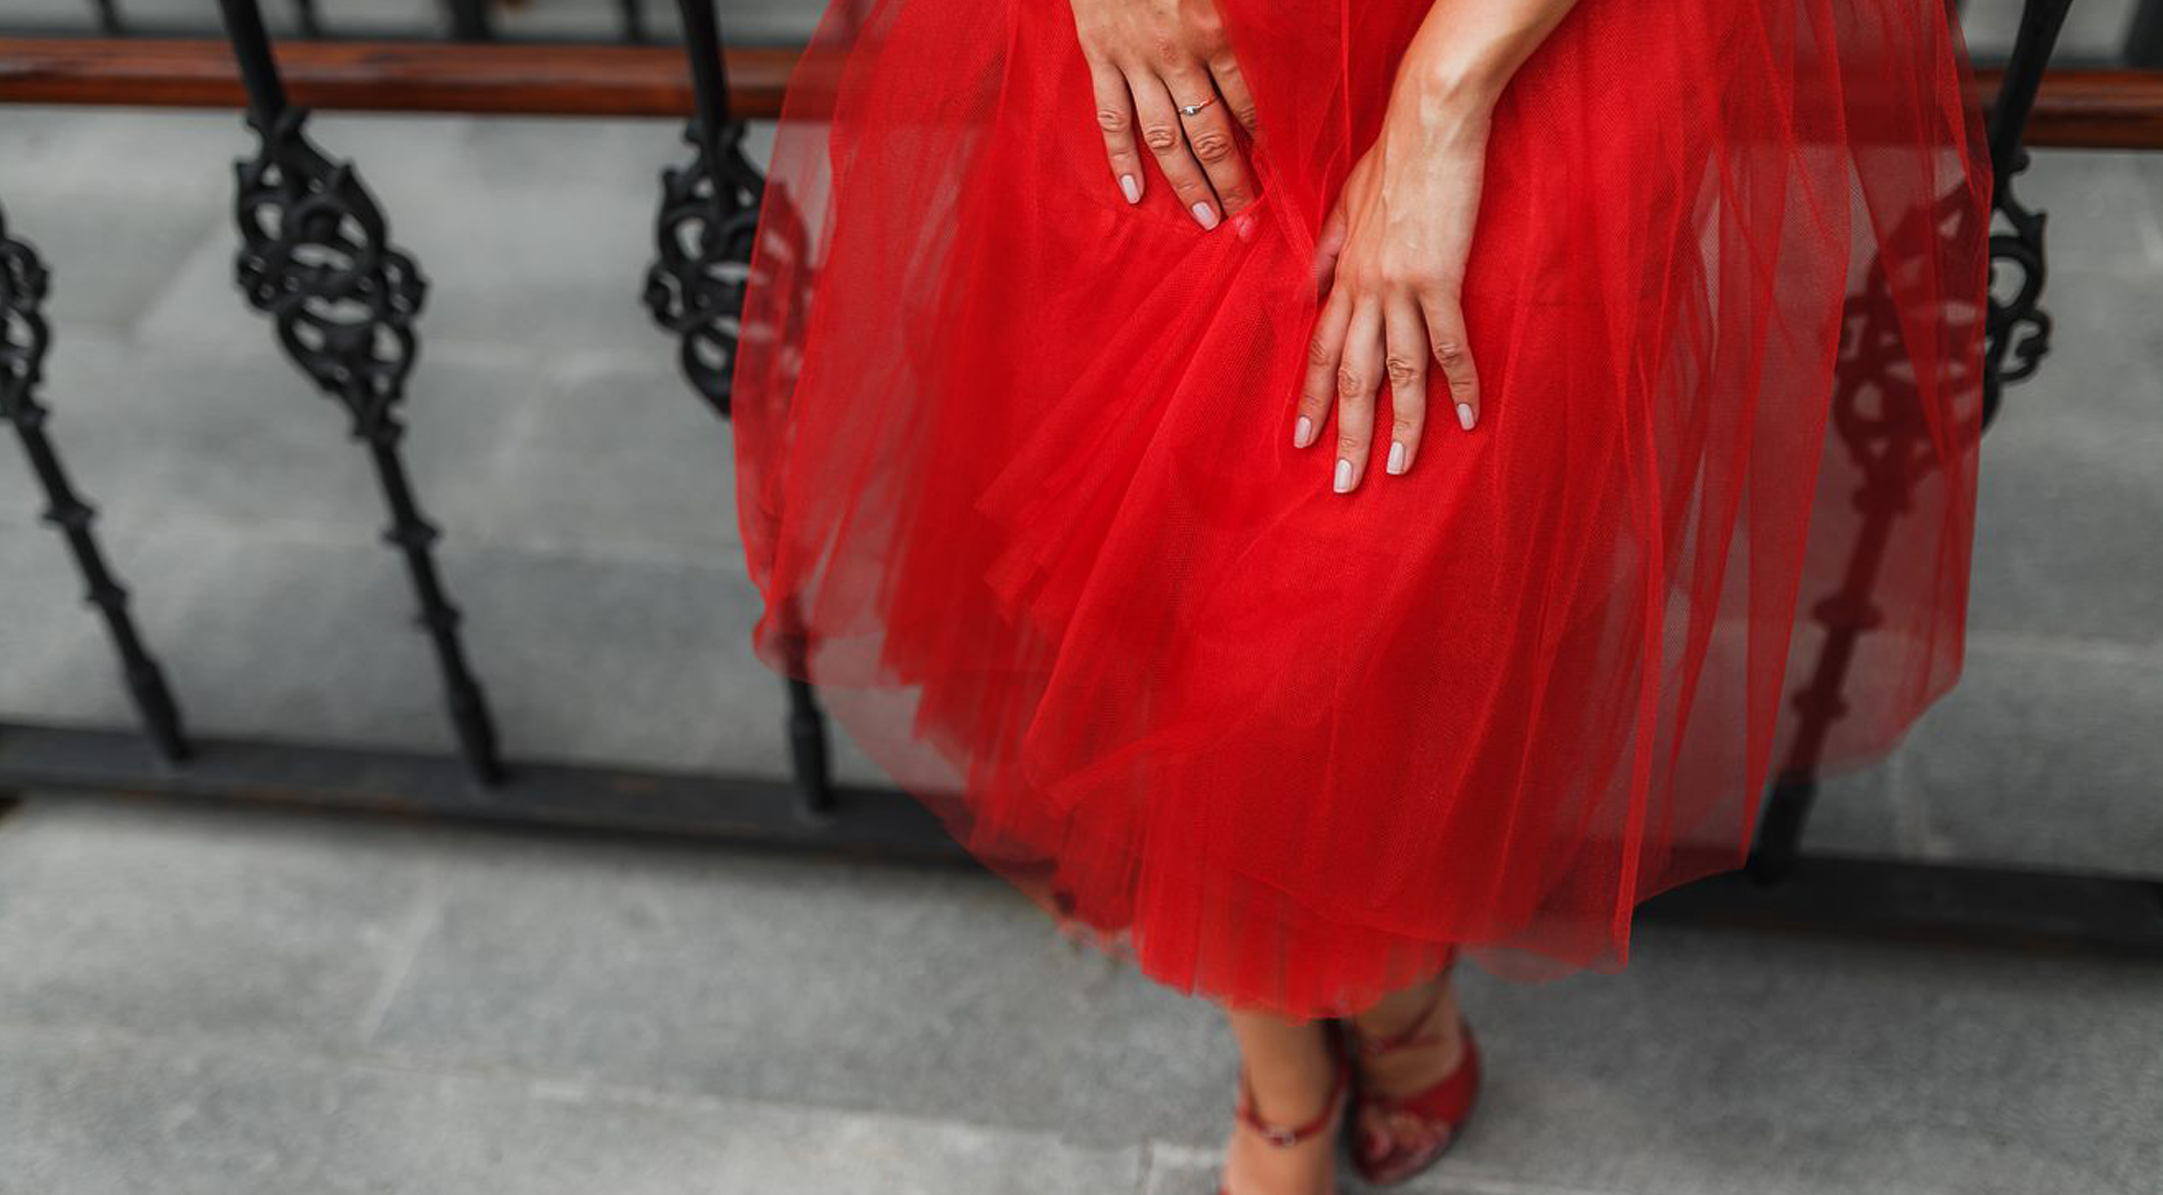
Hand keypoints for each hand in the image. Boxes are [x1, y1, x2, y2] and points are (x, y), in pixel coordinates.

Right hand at [1067, 0, 1260, 230]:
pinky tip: (1134, 195)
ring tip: (1206, 220)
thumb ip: (1256, 18)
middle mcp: (1177, 56)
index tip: (1280, 184)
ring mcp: (1135, 61)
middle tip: (1248, 226)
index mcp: (1215, 32)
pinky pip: (1111, 118)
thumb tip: (1293, 36)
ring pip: (1164, 137)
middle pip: (1210, 134)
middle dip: (1232, 183)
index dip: (1266, 150)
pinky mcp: (1100, 57)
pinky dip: (1120, 159)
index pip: (1248, 106)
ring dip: (1186, 183)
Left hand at [1297, 80, 1491, 492]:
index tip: (1301, 440)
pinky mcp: (1442, 279)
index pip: (1320, 348)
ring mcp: (1402, 287)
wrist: (1427, 125)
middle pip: (1352, 375)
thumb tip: (1309, 288)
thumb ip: (1327, 251)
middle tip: (1343, 483)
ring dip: (1400, 425)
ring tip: (1397, 469)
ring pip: (1399, 371)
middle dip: (1347, 432)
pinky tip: (1470, 417)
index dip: (1309, 397)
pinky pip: (1451, 344)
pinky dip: (1461, 384)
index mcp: (1343, 275)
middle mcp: (1365, 288)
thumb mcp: (1343, 203)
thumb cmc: (1391, 159)